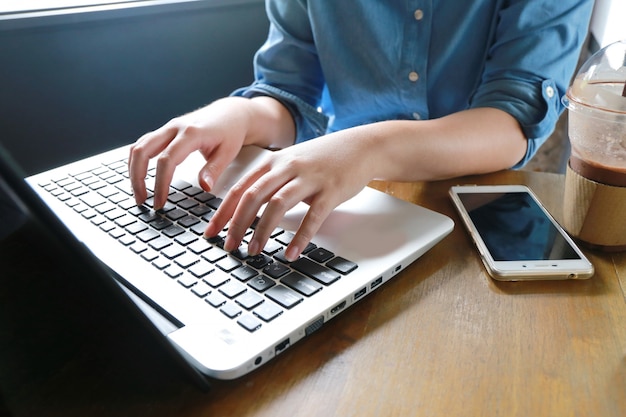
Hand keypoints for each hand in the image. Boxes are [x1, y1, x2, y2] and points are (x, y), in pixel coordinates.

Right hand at [128, 98, 250, 209]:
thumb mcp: (228, 152)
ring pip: (138, 146)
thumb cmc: (230, 132)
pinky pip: (143, 143)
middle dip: (137, 178)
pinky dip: (137, 160)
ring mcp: (168, 127)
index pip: (167, 160)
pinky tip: (140, 176)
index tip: (160, 202)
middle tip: (142, 200)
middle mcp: (175, 127)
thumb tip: (204, 187)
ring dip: (133, 170)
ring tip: (139, 193)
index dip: (160, 183)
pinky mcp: (165, 130)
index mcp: (191, 133)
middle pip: (143, 151)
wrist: (231, 113)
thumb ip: (214, 170)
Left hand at [205, 133, 373, 260]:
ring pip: (277, 205)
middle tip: (229, 246)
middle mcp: (287, 168)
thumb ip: (269, 182)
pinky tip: (291, 253)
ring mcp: (309, 178)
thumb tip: (244, 210)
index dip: (223, 212)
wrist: (361, 146)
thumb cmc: (322, 159)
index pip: (240, 189)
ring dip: (262, 231)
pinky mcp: (330, 191)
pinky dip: (300, 237)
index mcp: (273, 163)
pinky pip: (312, 216)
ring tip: (254, 251)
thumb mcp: (290, 164)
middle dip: (237, 224)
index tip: (211, 232)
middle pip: (253, 196)